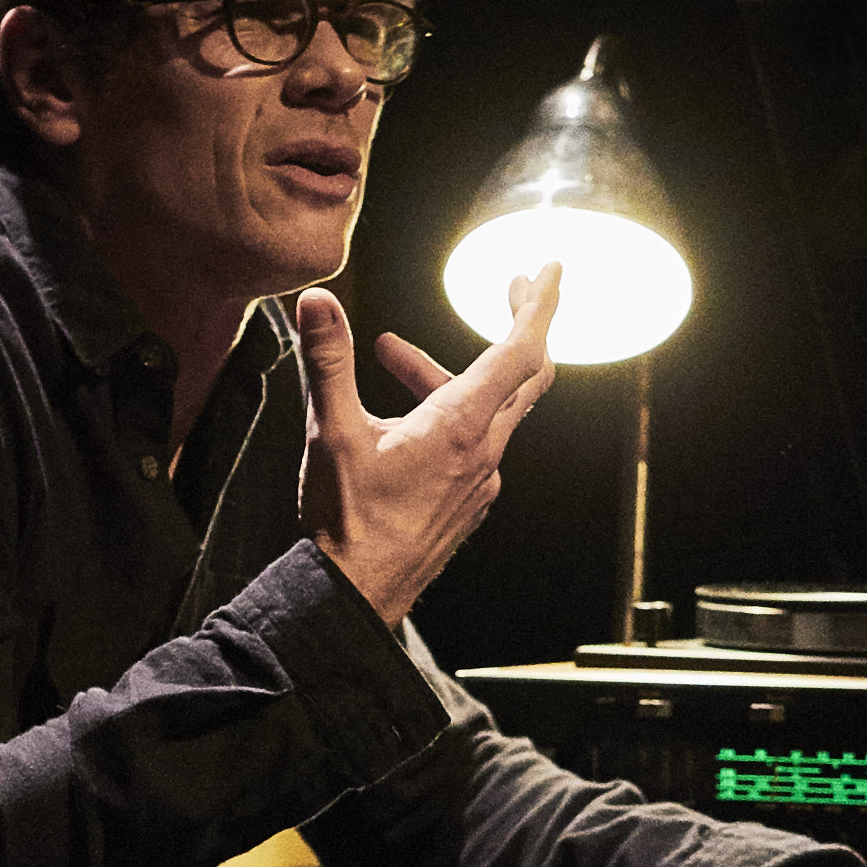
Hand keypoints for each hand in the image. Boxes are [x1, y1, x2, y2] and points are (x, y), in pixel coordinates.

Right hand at [296, 266, 558, 623]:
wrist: (356, 597)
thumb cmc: (348, 522)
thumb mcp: (331, 433)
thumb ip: (327, 362)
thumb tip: (316, 301)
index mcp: (460, 427)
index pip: (520, 350)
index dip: (537, 304)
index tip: (549, 268)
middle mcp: (484, 452)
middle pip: (524, 375)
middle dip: (518, 323)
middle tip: (510, 286)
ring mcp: (480, 481)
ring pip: (487, 408)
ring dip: (447, 373)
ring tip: (389, 354)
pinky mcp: (467, 502)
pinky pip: (473, 442)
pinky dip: (446, 412)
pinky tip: (400, 420)